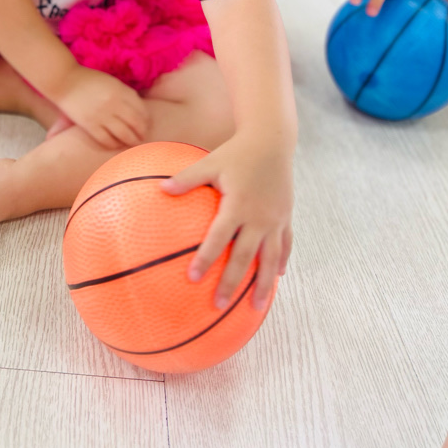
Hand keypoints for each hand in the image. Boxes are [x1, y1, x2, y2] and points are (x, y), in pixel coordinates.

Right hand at [53, 66, 148, 149]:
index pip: (141, 109)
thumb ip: (124, 94)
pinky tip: (116, 145)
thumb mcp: (111, 81)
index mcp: (120, 90)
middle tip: (142, 137)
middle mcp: (114, 103)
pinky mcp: (90, 124)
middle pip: (135, 123)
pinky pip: (106, 139)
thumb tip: (138, 110)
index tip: (146, 124)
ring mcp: (102, 115)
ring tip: (133, 143)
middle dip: (141, 132)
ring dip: (131, 141)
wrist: (63, 80)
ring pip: (124, 134)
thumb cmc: (88, 80)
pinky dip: (113, 144)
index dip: (146, 119)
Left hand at [162, 137, 292, 310]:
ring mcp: (275, 219)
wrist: (272, 141)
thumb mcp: (209, 163)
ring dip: (263, 285)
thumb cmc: (236, 152)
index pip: (219, 238)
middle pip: (245, 257)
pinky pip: (285, 245)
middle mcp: (259, 217)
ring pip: (270, 259)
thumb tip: (160, 189)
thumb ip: (187, 179)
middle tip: (219, 305)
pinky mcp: (286, 217)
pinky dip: (281, 262)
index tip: (192, 278)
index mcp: (238, 205)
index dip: (206, 258)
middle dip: (232, 283)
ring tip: (257, 307)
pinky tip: (276, 277)